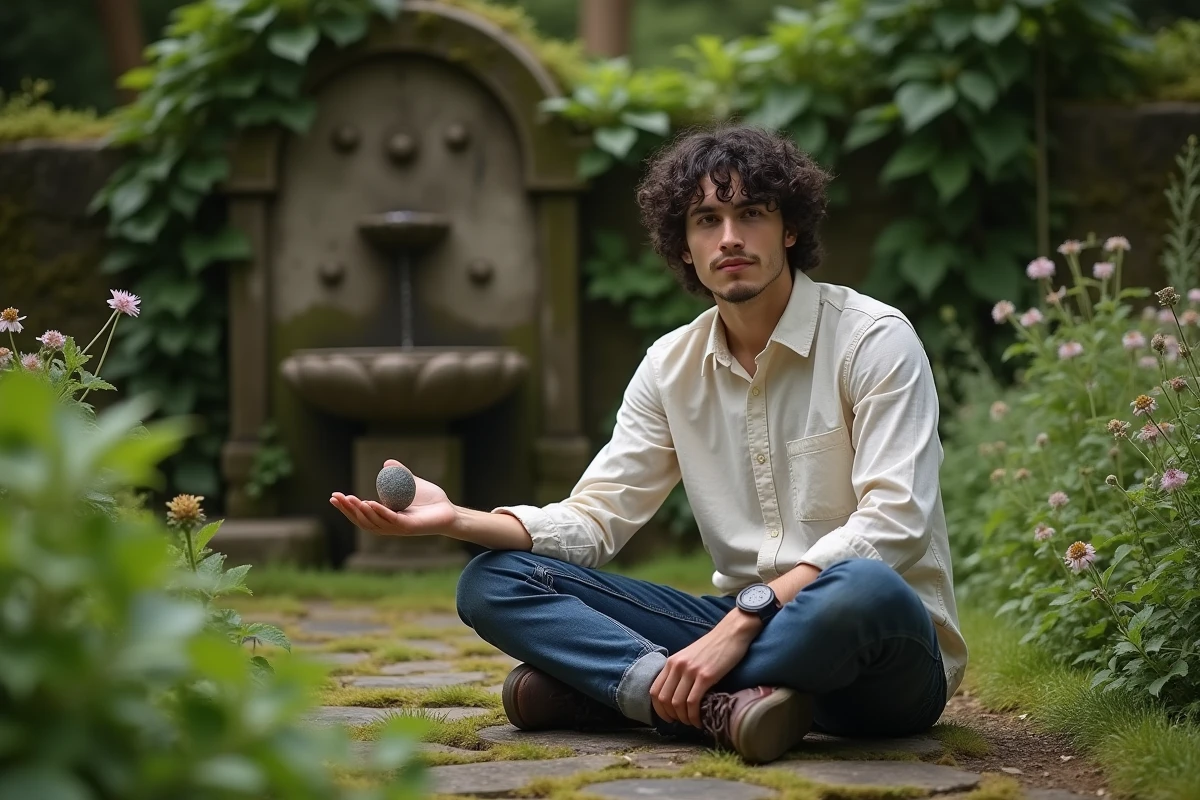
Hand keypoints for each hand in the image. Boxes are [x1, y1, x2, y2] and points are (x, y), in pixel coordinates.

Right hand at [330, 460, 457, 535]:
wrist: (449, 510)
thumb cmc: (431, 500)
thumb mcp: (411, 483)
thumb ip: (399, 474)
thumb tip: (387, 463)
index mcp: (386, 517)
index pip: (361, 514)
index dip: (346, 507)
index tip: (333, 496)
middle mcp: (389, 525)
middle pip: (362, 520)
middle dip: (347, 509)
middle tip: (336, 497)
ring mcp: (398, 528)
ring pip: (373, 522)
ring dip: (360, 511)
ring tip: (350, 499)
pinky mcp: (408, 527)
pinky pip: (390, 520)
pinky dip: (379, 512)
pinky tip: (369, 503)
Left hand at [650, 615, 758, 727]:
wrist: (731, 632)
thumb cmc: (713, 646)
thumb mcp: (690, 656)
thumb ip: (681, 671)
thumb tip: (678, 694)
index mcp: (671, 662)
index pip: (654, 690)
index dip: (659, 709)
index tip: (668, 718)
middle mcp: (677, 666)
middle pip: (664, 700)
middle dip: (671, 716)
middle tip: (682, 722)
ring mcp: (690, 671)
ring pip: (677, 704)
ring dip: (684, 719)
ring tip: (693, 722)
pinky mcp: (705, 676)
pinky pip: (693, 702)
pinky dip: (694, 716)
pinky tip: (700, 720)